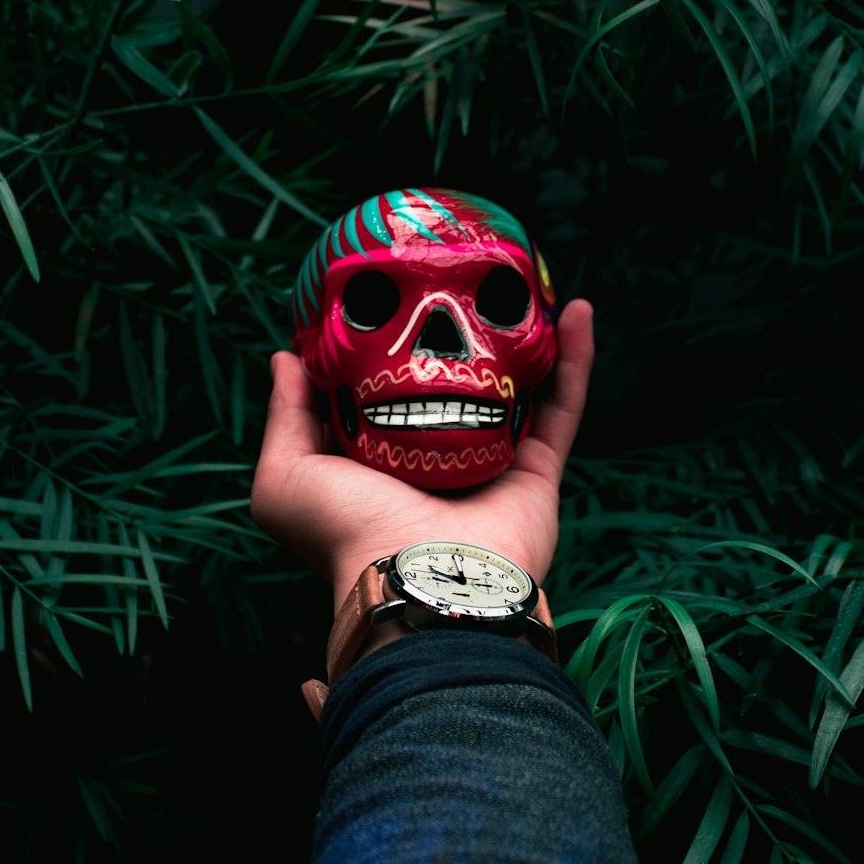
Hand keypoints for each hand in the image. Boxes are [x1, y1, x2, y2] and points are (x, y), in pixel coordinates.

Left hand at [250, 298, 593, 615]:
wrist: (418, 580)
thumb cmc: (345, 533)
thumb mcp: (285, 477)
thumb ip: (286, 418)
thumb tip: (286, 359)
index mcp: (384, 460)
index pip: (388, 396)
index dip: (391, 347)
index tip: (394, 295)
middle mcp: (441, 461)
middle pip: (460, 388)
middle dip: (468, 338)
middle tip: (468, 283)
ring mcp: (494, 466)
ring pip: (519, 391)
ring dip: (529, 340)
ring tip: (528, 286)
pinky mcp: (538, 474)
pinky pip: (564, 407)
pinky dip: (576, 361)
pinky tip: (578, 312)